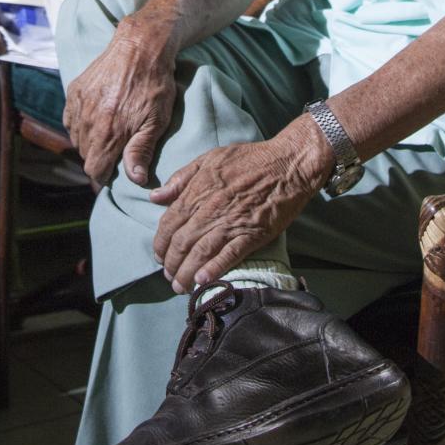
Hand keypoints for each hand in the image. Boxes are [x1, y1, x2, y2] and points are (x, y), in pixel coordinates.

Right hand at [63, 20, 178, 188]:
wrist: (140, 47)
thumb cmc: (154, 85)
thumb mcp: (157, 120)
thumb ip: (141, 150)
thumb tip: (136, 179)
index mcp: (109, 133)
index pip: (94, 170)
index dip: (104, 176)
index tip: (114, 172)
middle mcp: (89, 121)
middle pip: (85, 156)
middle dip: (98, 158)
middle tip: (116, 150)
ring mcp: (79, 105)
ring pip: (76, 138)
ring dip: (89, 142)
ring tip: (107, 134)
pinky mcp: (74, 91)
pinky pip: (69, 119)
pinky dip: (79, 125)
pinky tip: (94, 120)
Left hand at [149, 118, 331, 291]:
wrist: (289, 163)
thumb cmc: (249, 158)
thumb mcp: (209, 158)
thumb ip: (181, 179)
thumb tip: (155, 197)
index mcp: (198, 190)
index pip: (170, 222)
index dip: (161, 243)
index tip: (159, 256)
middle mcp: (211, 209)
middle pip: (182, 242)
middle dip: (171, 264)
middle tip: (169, 277)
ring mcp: (232, 222)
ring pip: (201, 253)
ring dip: (187, 273)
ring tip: (181, 287)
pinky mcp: (253, 233)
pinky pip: (229, 255)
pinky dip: (214, 270)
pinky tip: (203, 282)